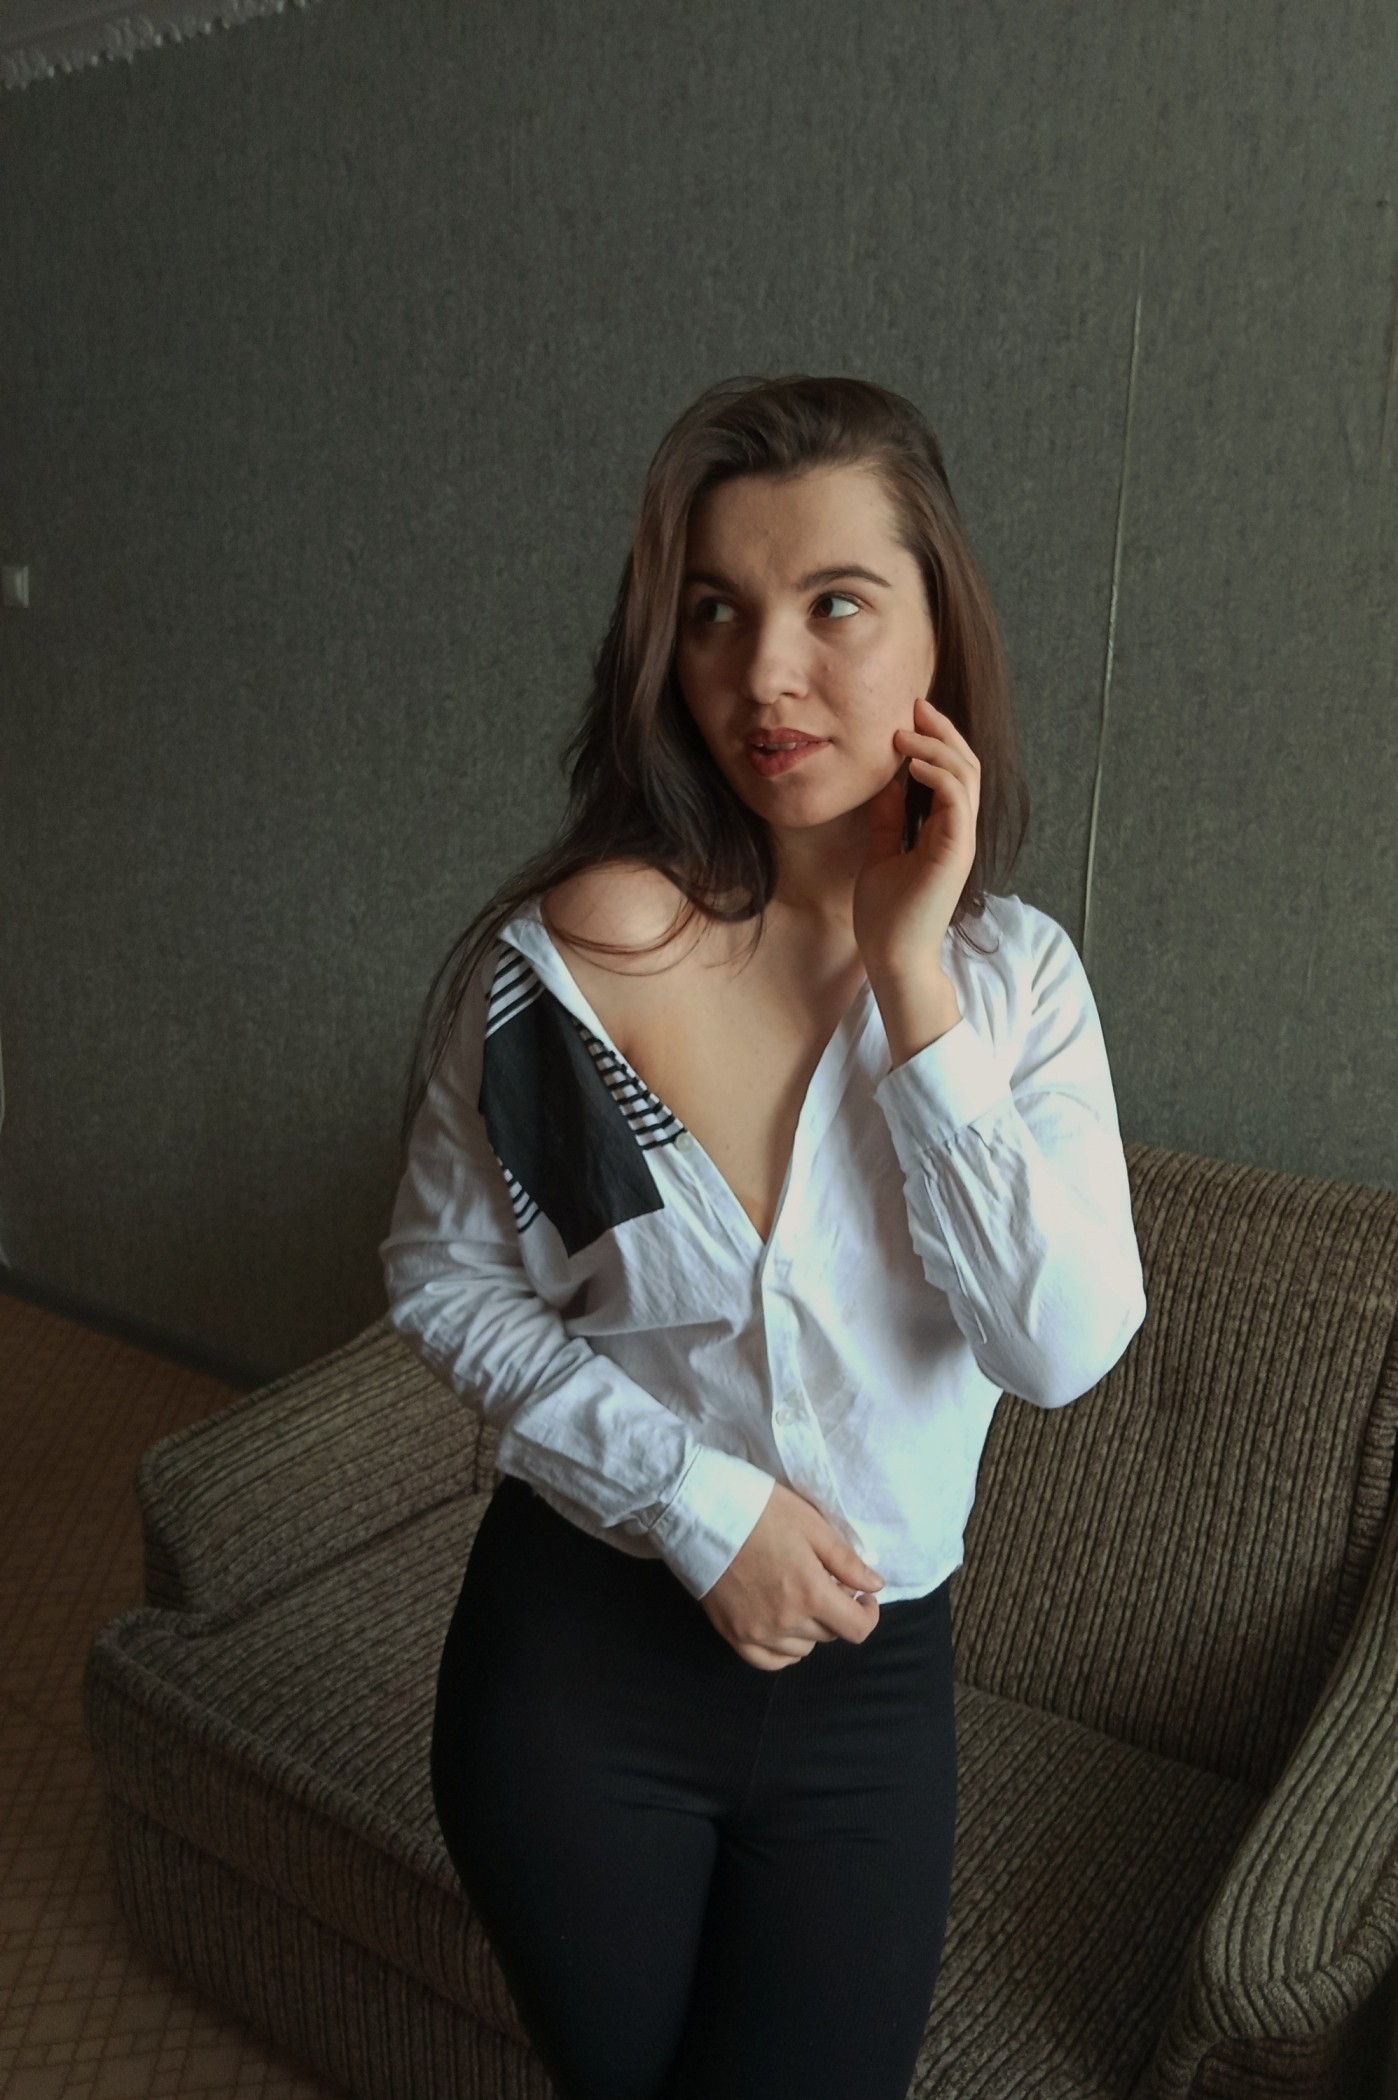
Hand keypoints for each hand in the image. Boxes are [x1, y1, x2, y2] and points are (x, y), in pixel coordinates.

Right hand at [698, 1480, 885, 1671]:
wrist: (701, 1513)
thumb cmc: (760, 1511)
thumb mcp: (811, 1525)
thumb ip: (846, 1561)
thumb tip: (875, 1586)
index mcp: (810, 1593)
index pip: (857, 1629)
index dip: (869, 1615)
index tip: (864, 1598)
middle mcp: (786, 1621)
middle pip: (829, 1635)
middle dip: (836, 1612)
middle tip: (824, 1582)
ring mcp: (757, 1632)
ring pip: (802, 1649)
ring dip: (810, 1629)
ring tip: (799, 1598)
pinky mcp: (733, 1635)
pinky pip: (770, 1661)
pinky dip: (783, 1650)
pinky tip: (783, 1628)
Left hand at [852, 693, 980, 982]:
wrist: (891, 957)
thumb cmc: (886, 915)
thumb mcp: (881, 853)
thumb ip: (888, 818)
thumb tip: (886, 781)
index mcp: (945, 830)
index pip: (952, 773)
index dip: (935, 741)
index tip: (908, 716)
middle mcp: (959, 832)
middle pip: (965, 766)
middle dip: (942, 731)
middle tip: (915, 705)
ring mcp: (961, 842)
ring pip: (966, 777)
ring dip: (936, 748)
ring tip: (904, 733)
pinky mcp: (955, 854)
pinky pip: (957, 802)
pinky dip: (937, 776)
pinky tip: (910, 765)